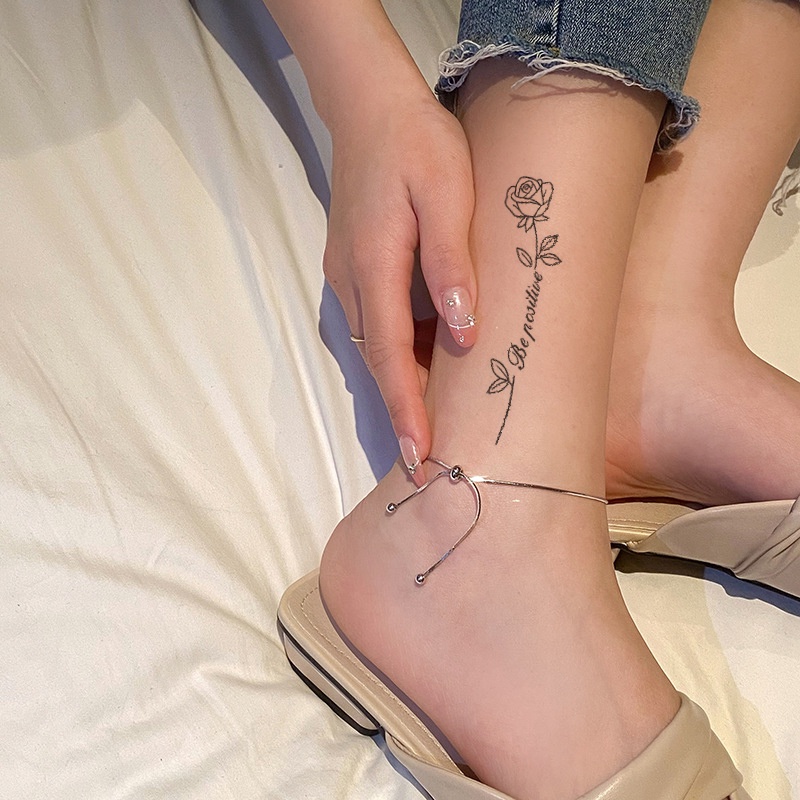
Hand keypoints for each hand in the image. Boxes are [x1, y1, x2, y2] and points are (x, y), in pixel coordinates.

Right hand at [324, 88, 476, 482]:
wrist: (370, 110)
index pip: (391, 356)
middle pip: (378, 363)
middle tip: (427, 464)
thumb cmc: (418, 145)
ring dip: (400, 387)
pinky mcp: (351, 269)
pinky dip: (398, 354)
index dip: (407, 409)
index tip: (418, 458)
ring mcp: (346, 277)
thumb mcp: (448, 194)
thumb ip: (451, 263)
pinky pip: (375, 325)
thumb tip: (462, 330)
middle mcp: (352, 282)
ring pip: (375, 347)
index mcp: (375, 267)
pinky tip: (426, 363)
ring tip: (431, 425)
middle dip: (402, 414)